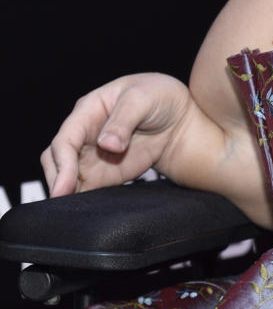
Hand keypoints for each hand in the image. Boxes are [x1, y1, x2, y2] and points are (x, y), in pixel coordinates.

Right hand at [41, 73, 191, 196]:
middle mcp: (85, 135)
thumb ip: (124, 121)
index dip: (62, 164)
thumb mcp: (142, 99)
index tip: (65, 186)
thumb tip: (107, 145)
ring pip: (68, 177)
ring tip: (72, 212)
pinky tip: (86, 211)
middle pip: (57, 160)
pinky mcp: (106, 172)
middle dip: (58, 181)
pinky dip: (83, 199)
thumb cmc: (157, 96)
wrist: (179, 117)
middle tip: (64, 203)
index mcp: (87, 112)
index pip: (65, 140)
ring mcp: (94, 155)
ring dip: (67, 193)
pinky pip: (87, 188)